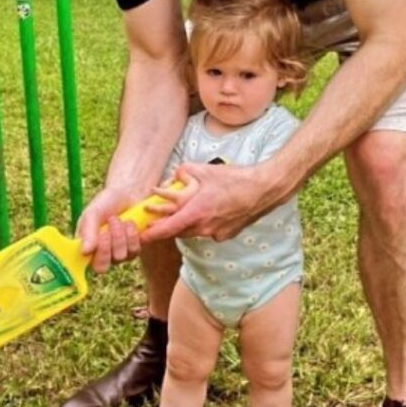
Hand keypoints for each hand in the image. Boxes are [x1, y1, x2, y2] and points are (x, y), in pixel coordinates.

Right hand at [76, 185, 144, 274]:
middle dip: (110, 241)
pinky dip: (132, 234)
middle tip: (112, 220)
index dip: (98, 254)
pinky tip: (129, 222)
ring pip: (121, 257)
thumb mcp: (93, 213)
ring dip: (121, 234)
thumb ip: (87, 232)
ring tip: (119, 219)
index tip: (102, 233)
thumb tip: (84, 252)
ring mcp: (118, 254)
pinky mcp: (134, 249)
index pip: (90, 265)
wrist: (128, 192)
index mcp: (87, 248)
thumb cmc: (106, 203)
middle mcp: (102, 255)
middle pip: (104, 266)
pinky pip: (134, 250)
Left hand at [140, 162, 279, 243]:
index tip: (142, 236)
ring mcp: (216, 233)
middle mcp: (205, 226)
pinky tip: (207, 214)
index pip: (168, 228)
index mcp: (197, 211)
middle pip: (178, 231)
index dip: (153, 234)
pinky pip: (207, 232)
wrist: (263, 190)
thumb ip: (185, 172)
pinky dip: (202, 224)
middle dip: (166, 227)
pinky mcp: (225, 235)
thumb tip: (175, 175)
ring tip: (182, 214)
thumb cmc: (235, 179)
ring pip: (192, 232)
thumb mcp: (206, 170)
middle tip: (155, 222)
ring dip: (184, 225)